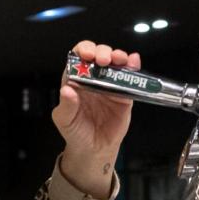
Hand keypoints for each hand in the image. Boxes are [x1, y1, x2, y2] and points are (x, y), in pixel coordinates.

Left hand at [54, 41, 140, 196]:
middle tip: (104, 60)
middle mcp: (93, 79)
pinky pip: (130, 77)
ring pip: (116, 63)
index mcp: (76, 80)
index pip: (78, 58)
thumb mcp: (65, 120)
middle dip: (102, 52)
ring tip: (120, 59)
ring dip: (119, 56)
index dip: (83, 51)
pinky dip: (133, 66)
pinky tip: (134, 61)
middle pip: (99, 55)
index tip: (87, 55)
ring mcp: (110, 85)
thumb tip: (66, 91)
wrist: (94, 149)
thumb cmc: (75, 131)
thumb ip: (66, 105)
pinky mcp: (124, 94)